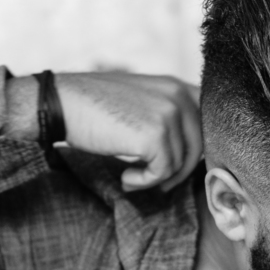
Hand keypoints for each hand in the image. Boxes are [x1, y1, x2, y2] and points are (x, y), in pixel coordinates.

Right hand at [55, 72, 202, 191]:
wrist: (61, 104)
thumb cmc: (95, 107)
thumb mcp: (140, 101)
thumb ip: (168, 116)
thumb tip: (193, 151)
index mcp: (177, 86)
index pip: (208, 123)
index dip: (197, 149)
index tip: (176, 165)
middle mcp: (178, 96)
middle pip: (199, 147)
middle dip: (179, 170)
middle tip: (156, 181)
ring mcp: (168, 115)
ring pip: (180, 163)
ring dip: (157, 178)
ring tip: (131, 176)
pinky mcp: (155, 136)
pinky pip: (162, 172)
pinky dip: (144, 182)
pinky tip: (125, 177)